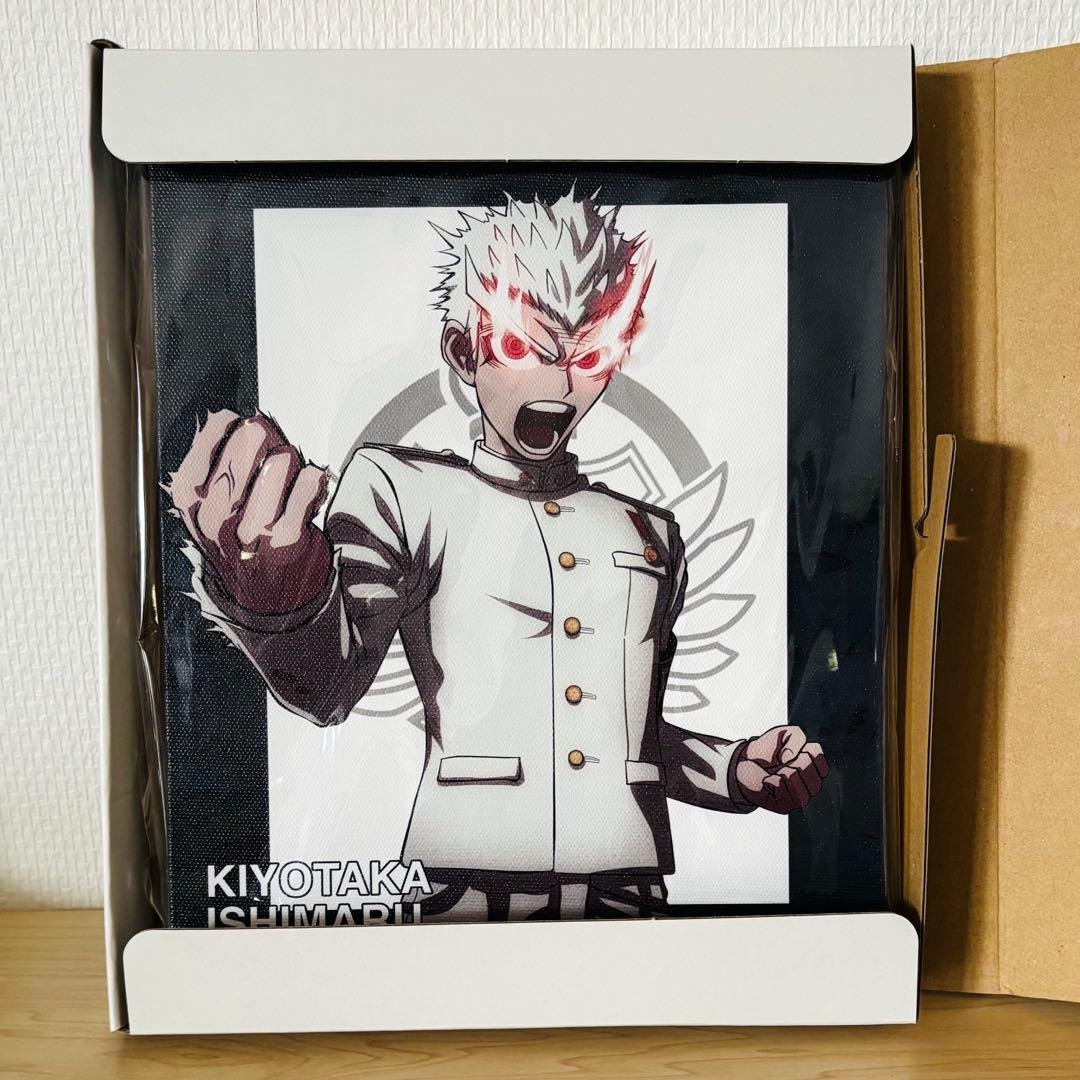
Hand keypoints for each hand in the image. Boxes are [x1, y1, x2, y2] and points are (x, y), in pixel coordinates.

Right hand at [165, 409, 331, 614]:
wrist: (265, 600)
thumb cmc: (241, 538)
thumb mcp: (212, 503)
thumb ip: (219, 458)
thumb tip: (237, 416)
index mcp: (189, 496)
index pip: (220, 425)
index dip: (243, 424)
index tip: (250, 442)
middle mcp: (214, 512)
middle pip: (251, 436)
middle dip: (272, 440)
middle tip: (275, 461)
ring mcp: (250, 528)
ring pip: (282, 458)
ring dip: (294, 464)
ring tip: (289, 483)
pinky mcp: (287, 539)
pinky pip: (309, 482)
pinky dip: (313, 482)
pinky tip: (305, 495)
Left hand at [734, 726, 827, 813]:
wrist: (747, 763)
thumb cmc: (769, 751)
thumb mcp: (786, 733)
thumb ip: (797, 736)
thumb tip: (790, 758)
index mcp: (816, 771)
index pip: (820, 759)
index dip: (804, 750)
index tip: (792, 753)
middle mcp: (811, 787)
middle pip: (807, 768)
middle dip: (790, 760)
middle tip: (782, 764)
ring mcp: (800, 799)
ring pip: (794, 778)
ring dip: (781, 771)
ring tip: (776, 773)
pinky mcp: (785, 806)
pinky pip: (781, 787)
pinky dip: (771, 780)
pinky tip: (769, 782)